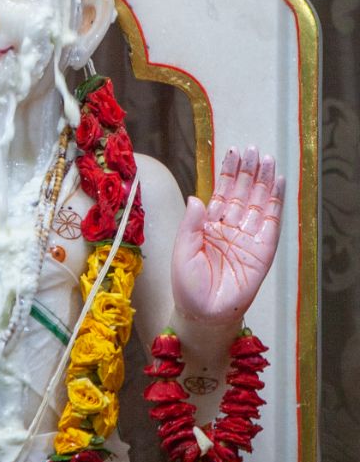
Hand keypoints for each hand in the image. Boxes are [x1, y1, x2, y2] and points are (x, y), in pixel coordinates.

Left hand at [172, 147, 284, 324]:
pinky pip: (271, 222)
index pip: (221, 192)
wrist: (204, 312)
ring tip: (267, 159)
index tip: (232, 152)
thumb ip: (190, 224)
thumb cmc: (188, 285)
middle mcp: (230, 227)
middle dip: (247, 170)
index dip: (227, 172)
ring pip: (258, 202)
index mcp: (208, 225)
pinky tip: (278, 183)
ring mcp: (248, 237)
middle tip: (253, 149)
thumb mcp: (182, 251)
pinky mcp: (263, 250)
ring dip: (263, 180)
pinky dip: (276, 202)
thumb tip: (197, 197)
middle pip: (242, 192)